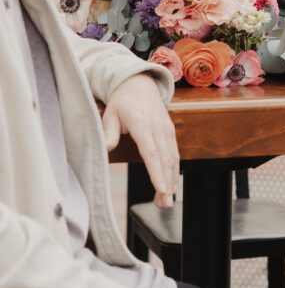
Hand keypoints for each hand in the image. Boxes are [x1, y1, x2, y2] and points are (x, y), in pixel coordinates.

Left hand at [102, 74, 178, 208]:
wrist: (140, 83)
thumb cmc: (122, 101)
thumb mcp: (109, 114)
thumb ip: (107, 134)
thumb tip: (106, 150)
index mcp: (142, 123)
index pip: (151, 151)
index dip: (156, 171)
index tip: (161, 188)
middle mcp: (158, 127)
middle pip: (165, 159)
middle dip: (166, 183)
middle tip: (164, 204)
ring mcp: (166, 129)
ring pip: (172, 158)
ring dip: (171, 180)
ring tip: (166, 201)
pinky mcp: (170, 132)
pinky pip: (175, 154)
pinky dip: (174, 171)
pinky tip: (171, 186)